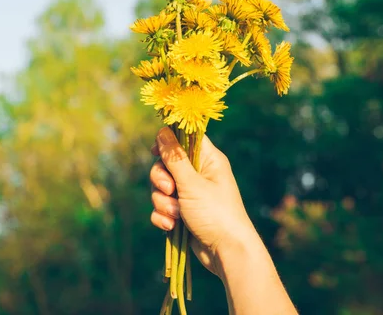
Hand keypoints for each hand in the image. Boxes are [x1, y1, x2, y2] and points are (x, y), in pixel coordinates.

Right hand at [149, 127, 256, 277]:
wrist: (226, 252)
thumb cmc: (215, 213)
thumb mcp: (192, 183)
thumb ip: (174, 158)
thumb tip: (163, 130)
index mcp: (208, 161)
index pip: (185, 140)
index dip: (168, 143)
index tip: (155, 151)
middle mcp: (199, 175)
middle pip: (166, 165)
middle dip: (161, 180)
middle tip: (170, 190)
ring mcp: (190, 195)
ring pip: (161, 189)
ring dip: (163, 202)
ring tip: (176, 215)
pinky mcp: (182, 214)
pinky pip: (162, 208)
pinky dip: (163, 216)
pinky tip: (171, 226)